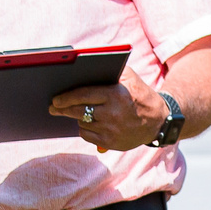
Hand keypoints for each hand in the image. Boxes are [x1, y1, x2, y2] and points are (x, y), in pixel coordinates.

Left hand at [48, 67, 165, 152]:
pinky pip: (87, 135)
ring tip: (79, 112)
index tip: (55, 99)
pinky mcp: (110, 143)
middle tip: (53, 108)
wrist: (158, 121)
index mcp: (115, 95)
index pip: (84, 95)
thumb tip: (85, 67)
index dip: (66, 97)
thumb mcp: (130, 77)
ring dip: (78, 117)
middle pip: (78, 111)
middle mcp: (112, 114)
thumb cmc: (140, 95)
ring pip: (82, 123)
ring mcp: (111, 130)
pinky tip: (91, 123)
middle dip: (62, 109)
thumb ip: (111, 70)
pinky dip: (85, 129)